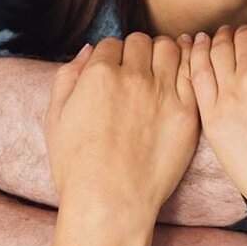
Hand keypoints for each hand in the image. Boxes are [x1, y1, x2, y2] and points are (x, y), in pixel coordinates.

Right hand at [46, 33, 199, 223]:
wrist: (110, 204)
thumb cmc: (77, 166)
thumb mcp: (54, 118)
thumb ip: (67, 76)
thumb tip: (88, 50)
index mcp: (99, 74)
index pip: (111, 43)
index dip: (111, 56)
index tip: (114, 70)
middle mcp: (133, 77)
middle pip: (141, 42)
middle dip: (137, 52)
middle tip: (136, 71)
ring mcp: (163, 94)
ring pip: (170, 49)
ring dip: (163, 55)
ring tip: (159, 72)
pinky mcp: (187, 113)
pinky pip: (192, 74)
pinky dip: (186, 69)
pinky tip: (180, 78)